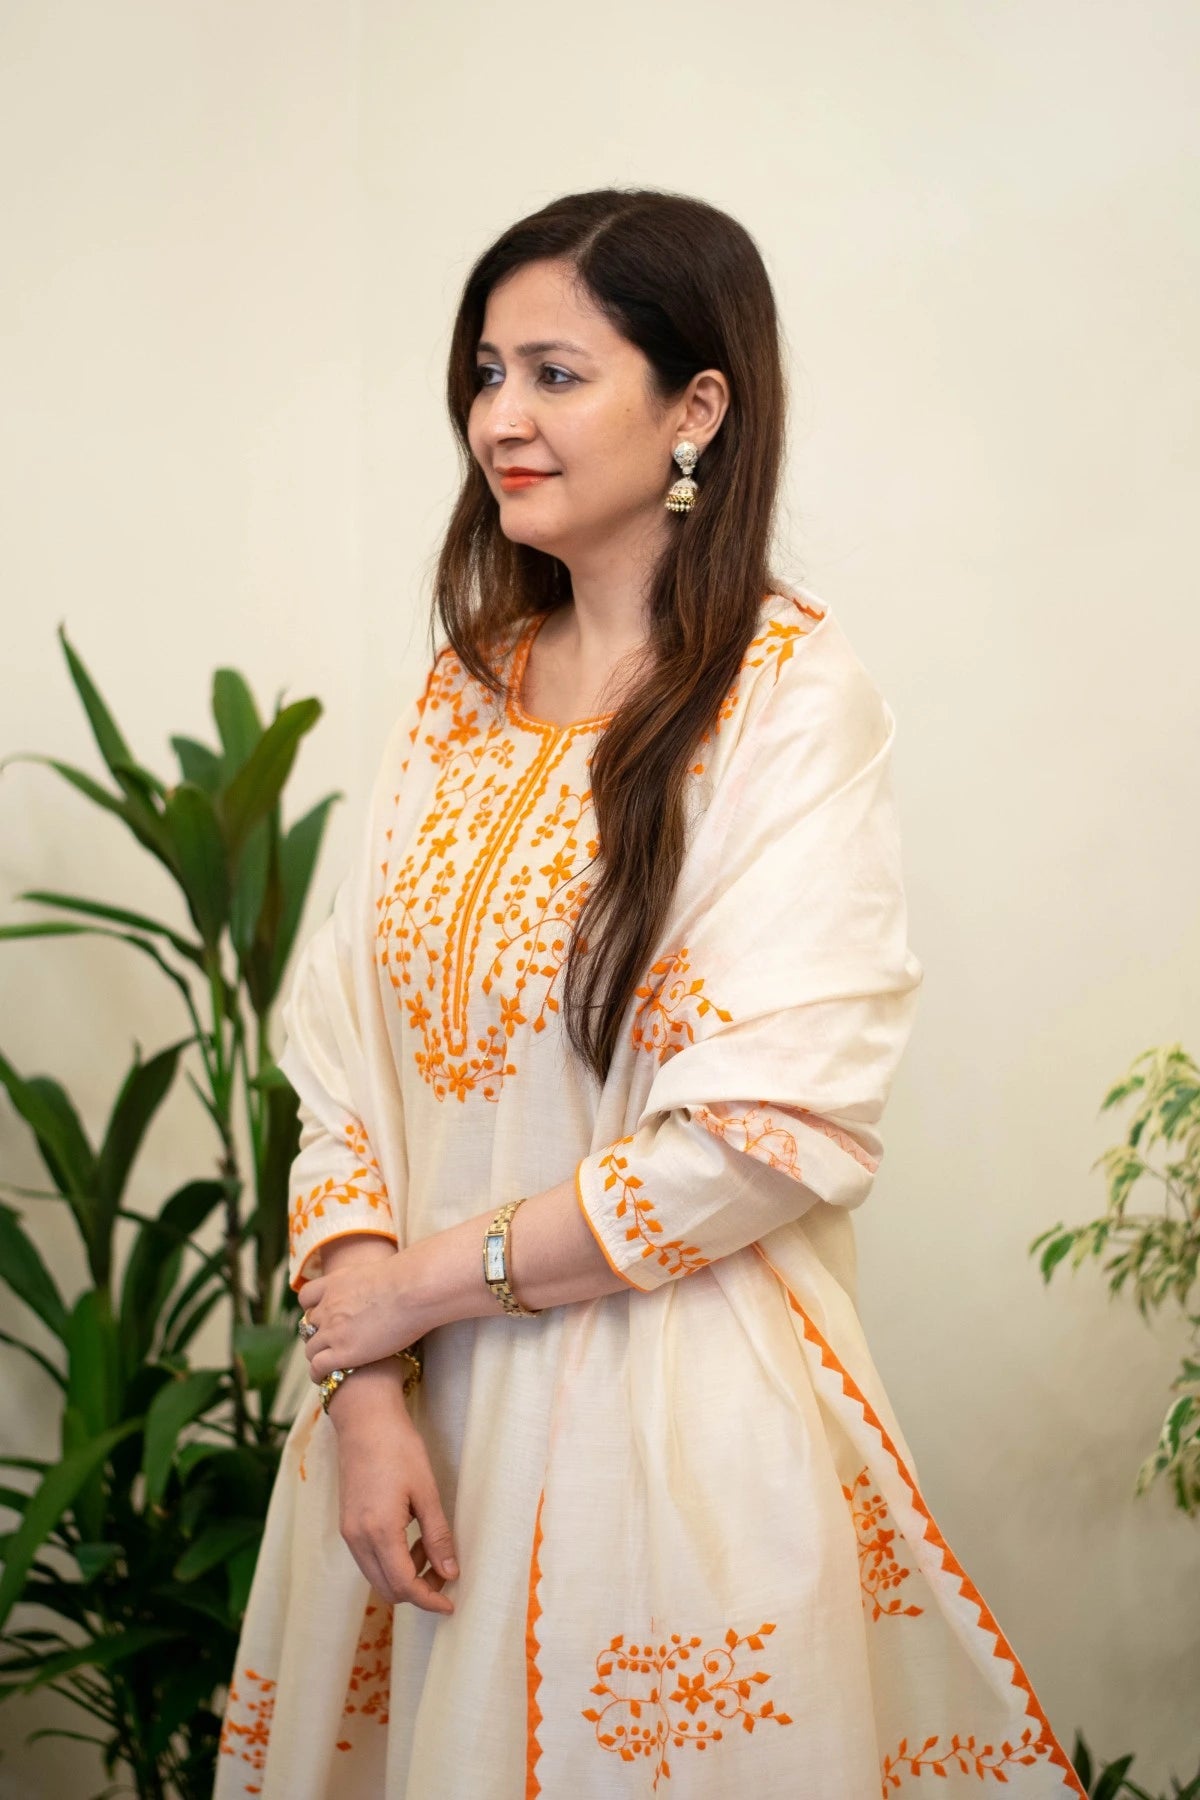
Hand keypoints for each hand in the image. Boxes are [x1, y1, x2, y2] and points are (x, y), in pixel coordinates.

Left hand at [298, 1247, 421, 1383]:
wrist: (414, 1291)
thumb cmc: (409, 1280)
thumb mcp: (376, 1272)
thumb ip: (366, 1283)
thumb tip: (378, 1287)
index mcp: (335, 1283)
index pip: (307, 1296)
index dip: (312, 1308)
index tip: (323, 1316)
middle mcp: (328, 1307)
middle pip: (308, 1325)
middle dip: (318, 1334)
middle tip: (331, 1344)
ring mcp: (333, 1331)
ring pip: (311, 1349)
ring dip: (318, 1356)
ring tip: (327, 1366)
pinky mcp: (343, 1353)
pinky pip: (318, 1367)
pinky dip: (318, 1374)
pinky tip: (325, 1379)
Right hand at [328, 1363, 457, 1613]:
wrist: (365, 1419)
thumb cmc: (398, 1449)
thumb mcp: (426, 1492)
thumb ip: (437, 1536)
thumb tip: (450, 1573)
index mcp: (379, 1532)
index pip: (404, 1585)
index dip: (429, 1600)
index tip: (451, 1603)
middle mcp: (358, 1539)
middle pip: (387, 1588)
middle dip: (418, 1591)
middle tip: (445, 1575)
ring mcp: (349, 1532)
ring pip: (377, 1575)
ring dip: (405, 1575)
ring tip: (431, 1550)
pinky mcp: (347, 1523)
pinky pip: (369, 1558)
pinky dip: (391, 1560)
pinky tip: (412, 1538)